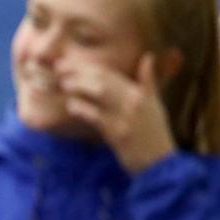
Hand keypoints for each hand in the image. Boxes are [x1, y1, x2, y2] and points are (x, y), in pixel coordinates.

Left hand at [57, 53, 175, 173]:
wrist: (160, 163)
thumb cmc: (154, 133)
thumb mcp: (155, 104)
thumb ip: (148, 81)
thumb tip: (147, 57)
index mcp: (140, 93)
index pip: (110, 72)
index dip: (87, 66)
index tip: (67, 63)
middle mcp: (134, 100)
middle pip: (104, 77)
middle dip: (80, 71)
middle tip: (60, 68)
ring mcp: (127, 116)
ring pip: (101, 91)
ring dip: (80, 85)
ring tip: (64, 84)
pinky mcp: (118, 133)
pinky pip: (97, 116)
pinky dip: (83, 109)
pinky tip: (72, 106)